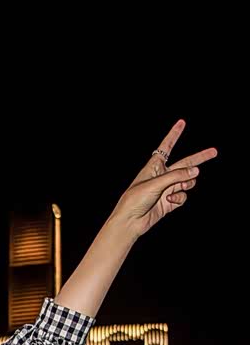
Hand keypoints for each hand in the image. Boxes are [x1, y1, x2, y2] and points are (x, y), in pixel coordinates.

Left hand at [110, 119, 216, 237]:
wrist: (130, 222)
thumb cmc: (135, 199)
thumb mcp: (155, 183)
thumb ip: (176, 176)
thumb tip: (196, 171)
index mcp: (154, 166)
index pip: (166, 146)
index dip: (174, 134)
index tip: (181, 122)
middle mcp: (162, 176)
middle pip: (185, 163)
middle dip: (199, 158)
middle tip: (214, 151)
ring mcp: (167, 189)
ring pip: (187, 181)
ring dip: (186, 184)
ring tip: (178, 187)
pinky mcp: (170, 202)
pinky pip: (182, 195)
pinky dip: (179, 197)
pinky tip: (170, 200)